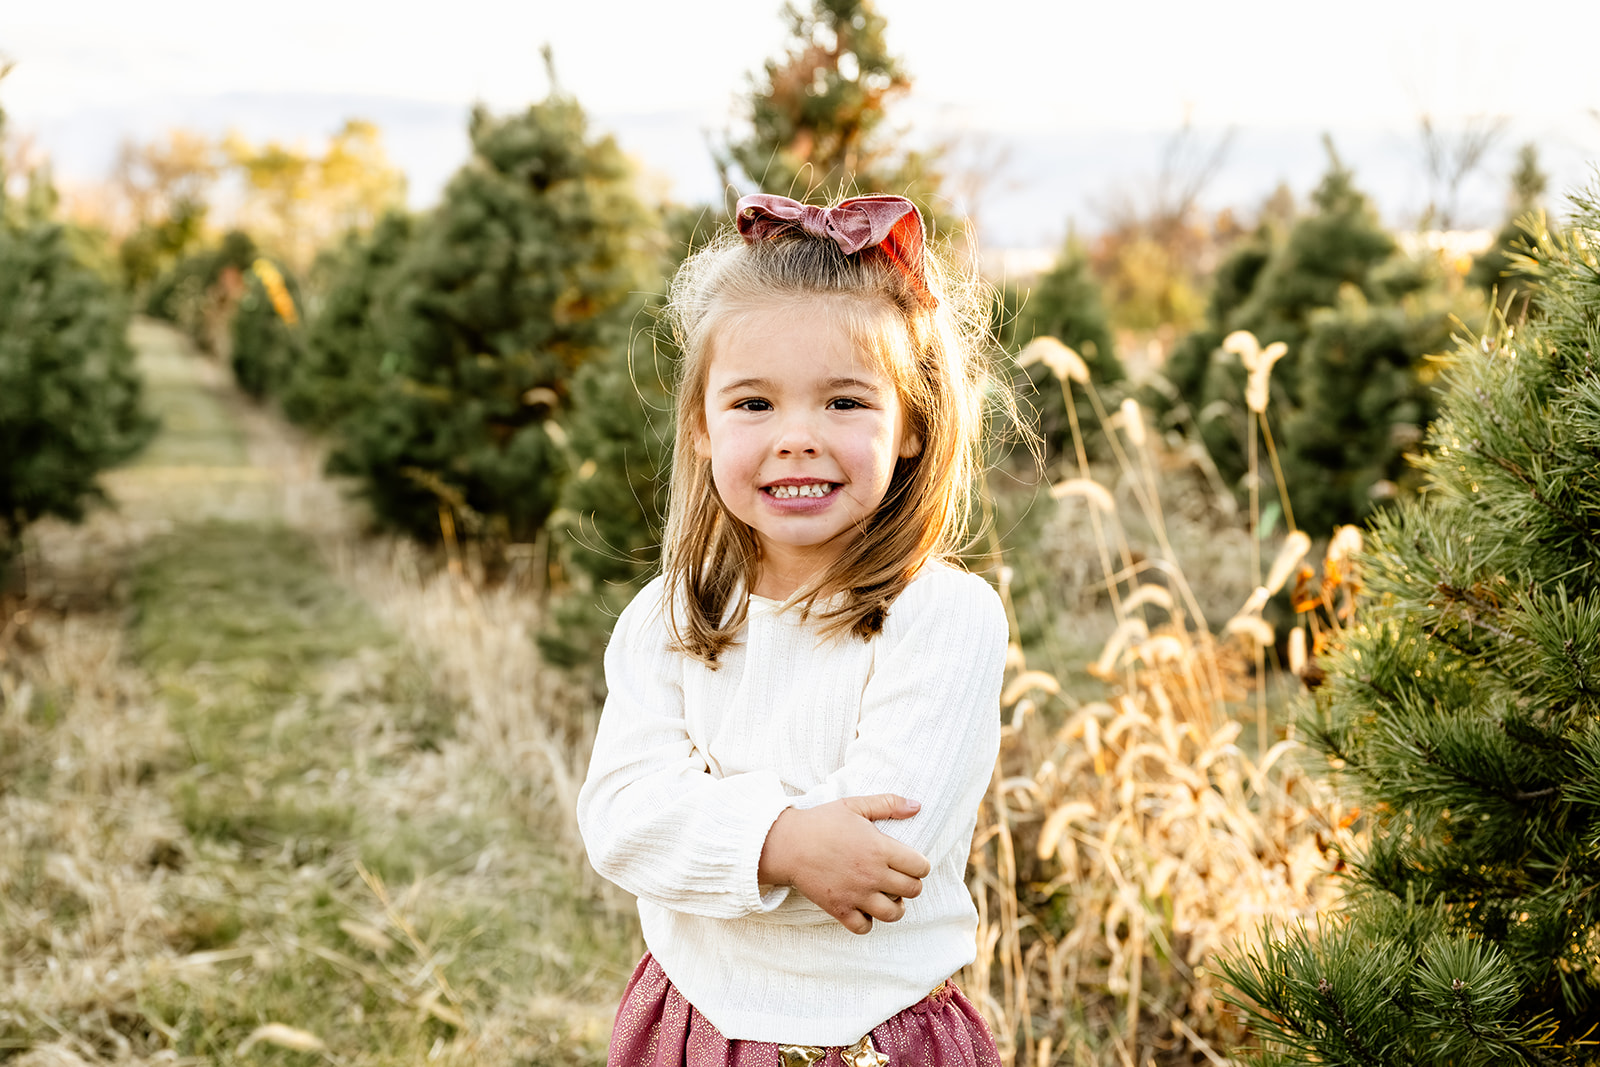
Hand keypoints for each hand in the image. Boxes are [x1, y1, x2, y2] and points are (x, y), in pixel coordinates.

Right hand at [757, 794, 931, 934]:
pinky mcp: (839, 909)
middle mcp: (872, 874)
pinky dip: (868, 922)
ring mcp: (856, 895)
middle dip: (911, 884)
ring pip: (894, 914)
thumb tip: (917, 806)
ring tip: (888, 897)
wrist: (787, 844)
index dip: (920, 865)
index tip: (911, 862)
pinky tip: (864, 909)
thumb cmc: (821, 822)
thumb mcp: (855, 805)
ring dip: (896, 907)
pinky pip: (864, 927)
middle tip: (899, 878)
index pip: (920, 867)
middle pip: (913, 890)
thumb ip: (888, 804)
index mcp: (879, 848)